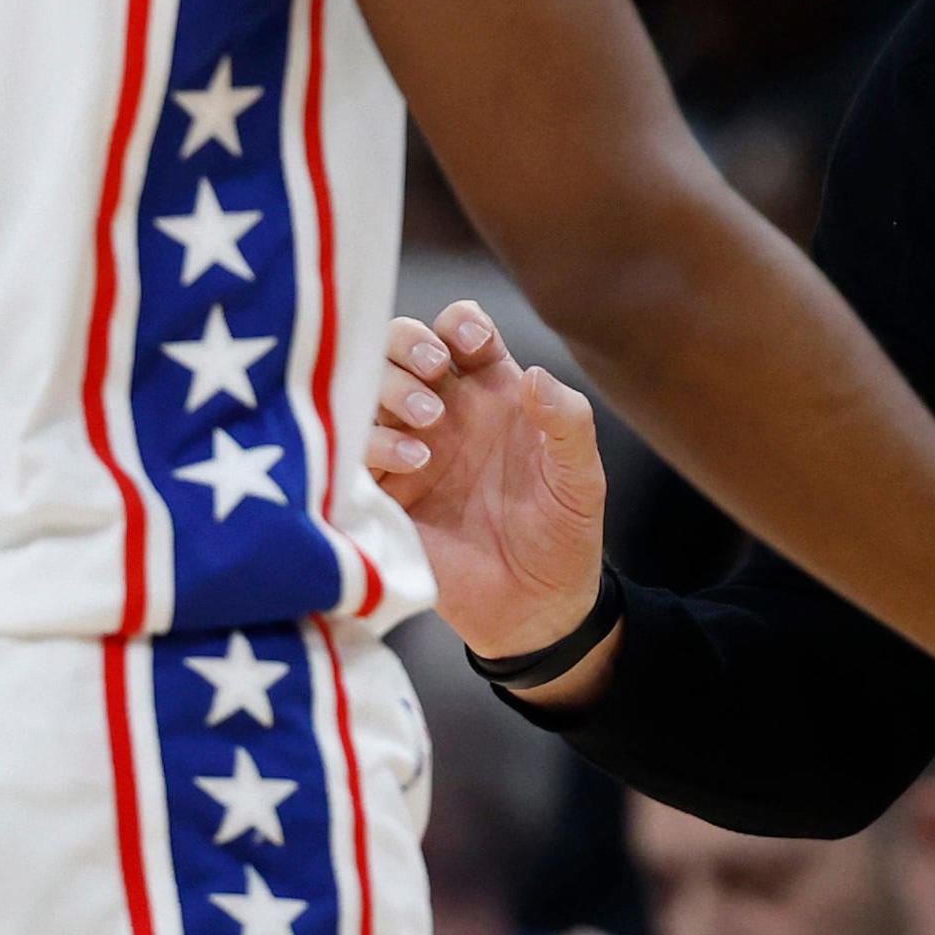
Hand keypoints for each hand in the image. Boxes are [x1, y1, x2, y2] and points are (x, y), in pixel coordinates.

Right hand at [366, 300, 605, 658]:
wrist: (535, 609)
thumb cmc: (561, 534)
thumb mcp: (580, 477)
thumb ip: (568, 422)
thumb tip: (534, 375)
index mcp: (490, 392)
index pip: (460, 330)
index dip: (460, 324)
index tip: (472, 346)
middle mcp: (442, 411)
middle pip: (401, 346)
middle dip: (410, 343)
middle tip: (435, 370)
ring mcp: (407, 449)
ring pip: (370, 388)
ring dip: (393, 389)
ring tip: (428, 424)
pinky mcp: (384, 492)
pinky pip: (355, 450)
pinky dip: (375, 442)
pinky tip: (413, 461)